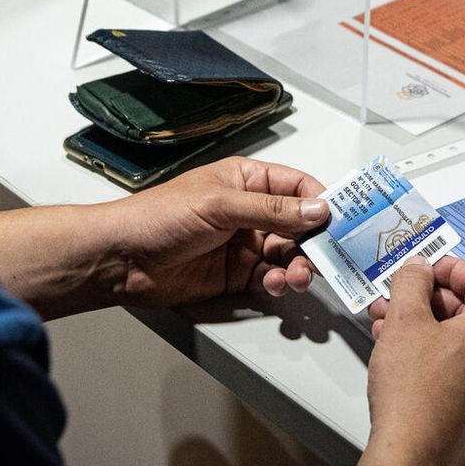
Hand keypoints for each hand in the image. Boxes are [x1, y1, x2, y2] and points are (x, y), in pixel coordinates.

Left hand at [94, 156, 326, 307]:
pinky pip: (270, 278)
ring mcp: (243, 244)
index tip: (344, 219)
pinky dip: (279, 283)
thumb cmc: (160, 217)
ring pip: (288, 255)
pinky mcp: (235, 275)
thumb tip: (317, 210)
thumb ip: (272, 210)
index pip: (298, 185)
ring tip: (298, 276)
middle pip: (299, 224)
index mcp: (246, 180)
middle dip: (316, 241)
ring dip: (299, 266)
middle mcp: (250, 211)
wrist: (121, 259)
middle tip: (328, 257)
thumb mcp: (220, 205)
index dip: (322, 201)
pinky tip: (275, 285)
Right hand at [336, 258, 464, 465]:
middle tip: (396, 296)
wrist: (412, 457)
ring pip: (460, 336)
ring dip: (423, 323)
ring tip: (386, 323)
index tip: (421, 268)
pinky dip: (432, 349)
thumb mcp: (405, 320)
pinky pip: (460, 361)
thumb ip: (412, 282)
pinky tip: (398, 349)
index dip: (446, 267)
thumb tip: (418, 269)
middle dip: (427, 298)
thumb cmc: (414, 395)